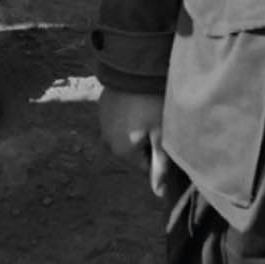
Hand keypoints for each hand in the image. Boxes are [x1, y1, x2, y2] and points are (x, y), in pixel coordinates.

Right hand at [98, 87, 179, 201]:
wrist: (132, 69)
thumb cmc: (151, 105)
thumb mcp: (161, 136)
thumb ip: (159, 166)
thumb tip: (158, 194)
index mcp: (122, 152)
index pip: (145, 167)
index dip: (157, 153)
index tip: (163, 136)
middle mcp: (107, 142)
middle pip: (133, 153)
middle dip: (145, 143)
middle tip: (155, 123)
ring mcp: (102, 124)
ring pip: (124, 137)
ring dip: (134, 130)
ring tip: (145, 112)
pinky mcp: (101, 109)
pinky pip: (116, 122)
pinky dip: (126, 118)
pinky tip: (135, 104)